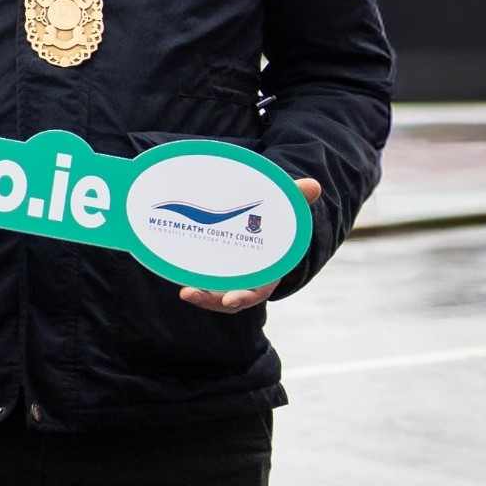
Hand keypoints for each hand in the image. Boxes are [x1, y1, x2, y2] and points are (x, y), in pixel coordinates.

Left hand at [179, 178, 320, 310]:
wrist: (259, 224)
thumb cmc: (275, 221)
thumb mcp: (284, 210)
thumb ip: (296, 200)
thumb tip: (314, 185)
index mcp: (266, 273)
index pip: (256, 291)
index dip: (244, 296)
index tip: (230, 300)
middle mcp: (244, 280)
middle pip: (227, 298)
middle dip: (210, 300)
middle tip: (189, 293)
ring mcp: (225, 278)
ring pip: (211, 294)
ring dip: (198, 294)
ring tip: (183, 291)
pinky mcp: (209, 270)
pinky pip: (198, 279)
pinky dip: (188, 278)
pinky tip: (172, 270)